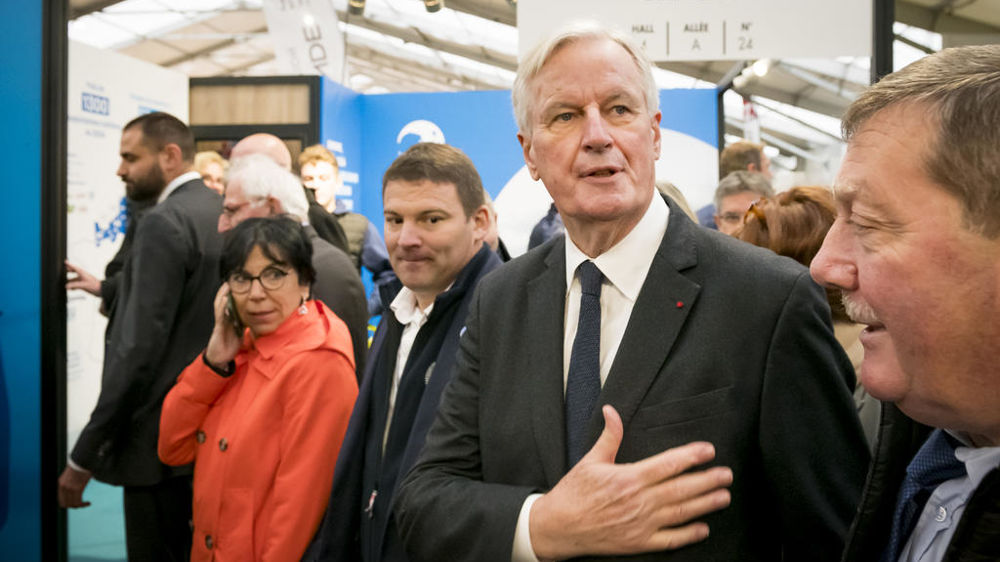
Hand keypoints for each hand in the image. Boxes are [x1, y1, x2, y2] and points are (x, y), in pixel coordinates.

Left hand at [58, 465, 91, 507]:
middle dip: (73, 506)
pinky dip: (83, 504)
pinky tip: (88, 503)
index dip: (67, 504)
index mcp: (60, 484)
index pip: (61, 500)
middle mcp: (63, 488)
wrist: (82, 460)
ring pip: (72, 504)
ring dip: (79, 506)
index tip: (74, 503)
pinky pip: (78, 501)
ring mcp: (69, 489)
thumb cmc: (79, 466)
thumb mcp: (71, 475)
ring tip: (85, 504)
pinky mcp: (77, 488)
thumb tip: (74, 489)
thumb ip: (70, 483)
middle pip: (65, 504)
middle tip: (80, 505)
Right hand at [65, 261, 100, 295]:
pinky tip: (70, 289)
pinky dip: (73, 286)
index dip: (69, 265)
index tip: (65, 262)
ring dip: (70, 281)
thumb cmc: (95, 286)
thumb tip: (67, 286)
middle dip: (68, 272)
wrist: (102, 290)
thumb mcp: (83, 285)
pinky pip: (77, 284)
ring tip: (64, 282)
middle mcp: (83, 276)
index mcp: (83, 273)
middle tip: (62, 271)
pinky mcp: (84, 285)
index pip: (75, 267)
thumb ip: (74, 285)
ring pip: (74, 279)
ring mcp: (83, 280)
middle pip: (74, 272)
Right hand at [204, 283, 242, 367]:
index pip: (232, 305)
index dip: (234, 296)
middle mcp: (224, 320)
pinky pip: (220, 316)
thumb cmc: (229, 347)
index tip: (240, 284)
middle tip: (232, 280)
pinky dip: (222, 307)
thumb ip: (244, 327)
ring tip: (227, 285)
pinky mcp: (218, 329)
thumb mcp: (240, 335)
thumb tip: (255, 322)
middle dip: (227, 292)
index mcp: (230, 321)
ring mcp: (220, 323)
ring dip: (223, 295)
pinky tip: (225, 300)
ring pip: (220, 306)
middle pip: (225, 302)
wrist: (220, 359)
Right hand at [529, 406, 732, 558]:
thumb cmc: (573, 493)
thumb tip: (611, 411)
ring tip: (723, 497)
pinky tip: (703, 528)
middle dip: (708, 480)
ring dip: (705, 504)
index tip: (708, 450)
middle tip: (727, 474)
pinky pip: (670, 540)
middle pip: (681, 488)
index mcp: (628, 478)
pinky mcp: (639, 543)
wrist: (559, 527)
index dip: (691, 456)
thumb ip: (609, 436)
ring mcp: (641, 524)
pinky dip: (689, 534)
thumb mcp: (590, 461)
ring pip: (681, 512)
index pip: (668, 464)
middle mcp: (639, 501)